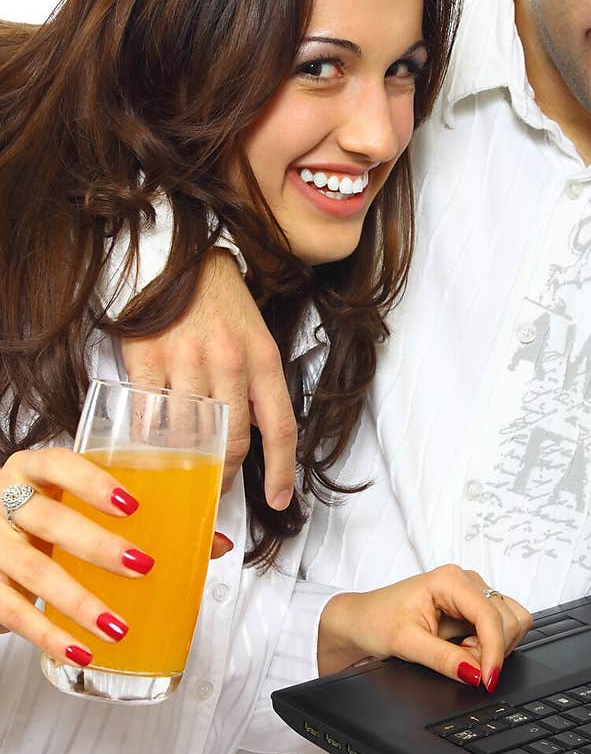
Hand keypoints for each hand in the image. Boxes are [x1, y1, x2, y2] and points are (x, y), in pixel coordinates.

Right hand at [0, 447, 153, 662]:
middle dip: (97, 546)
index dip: (91, 482)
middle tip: (143, 567)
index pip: (57, 463)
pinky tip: (79, 651)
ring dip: (78, 602)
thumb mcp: (86, 508)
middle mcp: (6, 501)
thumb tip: (217, 544)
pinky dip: (47, 636)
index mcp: (35, 471)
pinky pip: (12, 610)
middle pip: (48, 520)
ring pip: (33, 570)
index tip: (131, 505)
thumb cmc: (54, 518)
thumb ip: (148, 519)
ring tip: (117, 627)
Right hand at [121, 249, 295, 506]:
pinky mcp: (146, 358)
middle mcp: (228, 363)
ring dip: (187, 465)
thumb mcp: (254, 337)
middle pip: (231, 443)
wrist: (176, 254)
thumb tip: (252, 439)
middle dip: (225, 475)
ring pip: (189, 437)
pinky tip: (151, 449)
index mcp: (263, 358)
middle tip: (217, 486)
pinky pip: (148, 417)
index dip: (281, 471)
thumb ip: (256, 385)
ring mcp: (185, 361)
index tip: (277, 499)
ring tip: (184, 472)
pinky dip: (150, 441)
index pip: (280, 428)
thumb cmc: (220, 301)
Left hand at [317, 564, 531, 690]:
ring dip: (493, 646)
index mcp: (450, 580)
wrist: (362, 620)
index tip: (487, 680)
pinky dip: (490, 645)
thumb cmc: (377, 621)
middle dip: (491, 649)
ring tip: (460, 653)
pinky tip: (465, 649)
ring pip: (511, 621)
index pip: (490, 616)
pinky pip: (501, 626)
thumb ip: (444, 659)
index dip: (494, 651)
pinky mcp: (474, 607)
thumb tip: (476, 674)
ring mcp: (473, 593)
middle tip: (462, 663)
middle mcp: (466, 581)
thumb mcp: (407, 644)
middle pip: (508, 618)